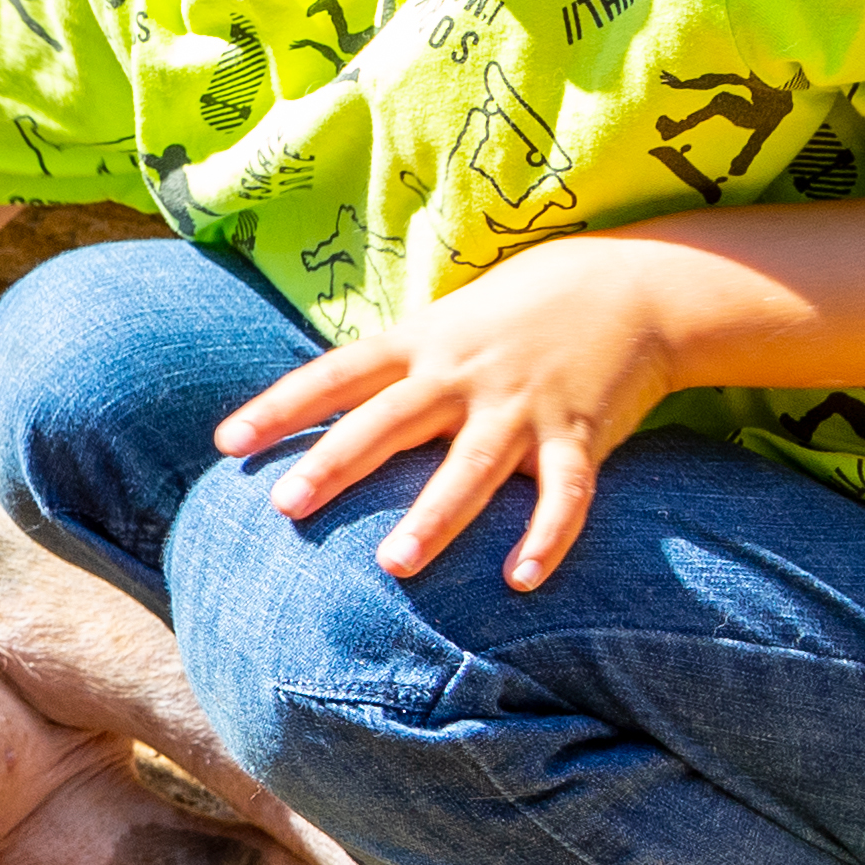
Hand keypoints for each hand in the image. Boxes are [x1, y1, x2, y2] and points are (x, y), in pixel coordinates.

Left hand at [210, 238, 686, 590]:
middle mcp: (463, 374)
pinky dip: (546, 538)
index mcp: (423, 343)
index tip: (227, 445)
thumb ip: (394, 363)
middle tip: (285, 508)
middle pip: (388, 423)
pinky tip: (519, 580)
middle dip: (336, 466)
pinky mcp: (581, 434)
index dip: (280, 408)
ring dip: (432, 517)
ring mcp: (523, 406)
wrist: (636, 284)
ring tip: (393, 564)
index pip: (336, 375)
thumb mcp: (448, 320)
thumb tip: (324, 403)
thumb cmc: (522, 308)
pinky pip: (563, 494)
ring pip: (469, 467)